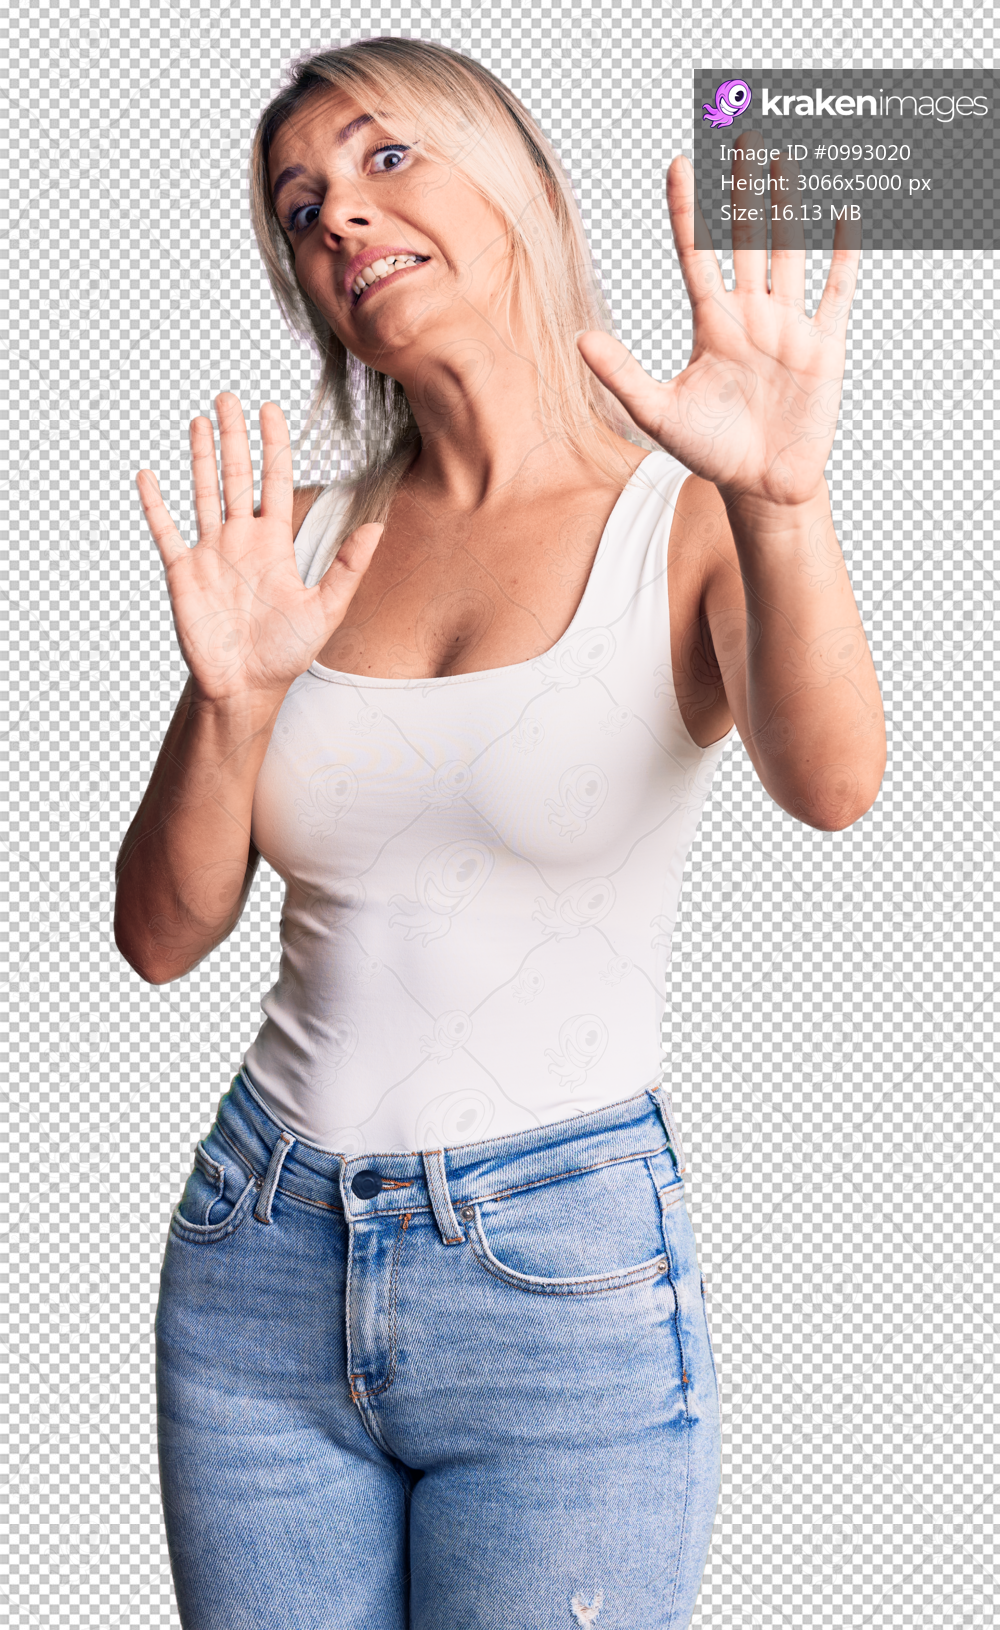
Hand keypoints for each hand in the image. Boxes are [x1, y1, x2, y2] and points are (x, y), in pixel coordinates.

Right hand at [136, 392, 381, 702]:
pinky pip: (165, 530)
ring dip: (200, 456)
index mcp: (274, 543)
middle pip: (236, 475)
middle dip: (234, 436)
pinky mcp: (183, 572)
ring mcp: (210, 552)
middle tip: (228, 396)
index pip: (275, 481)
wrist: (246, 686)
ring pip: (203, 492)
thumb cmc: (286, 653)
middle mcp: (241, 539)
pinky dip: (155, 504)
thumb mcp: (325, 609)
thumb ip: (348, 568)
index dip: (273, 445)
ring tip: (199, 419)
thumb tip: (376, 528)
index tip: (271, 408)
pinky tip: (148, 475)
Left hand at [576, 138, 860, 508]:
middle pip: (747, 239)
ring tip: (784, 158)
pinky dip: (842, 255)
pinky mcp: (824, 347)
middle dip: (742, 190)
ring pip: (789, 252)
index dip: (687, 210)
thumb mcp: (659, 414)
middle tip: (739, 136)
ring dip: (787, 206)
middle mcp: (750, 316)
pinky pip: (836, 291)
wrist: (761, 486)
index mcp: (711, 325)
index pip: (696, 254)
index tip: (678, 163)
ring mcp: (788, 327)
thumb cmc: (710, 452)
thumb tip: (581, 339)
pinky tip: (845, 214)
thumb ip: (623, 375)